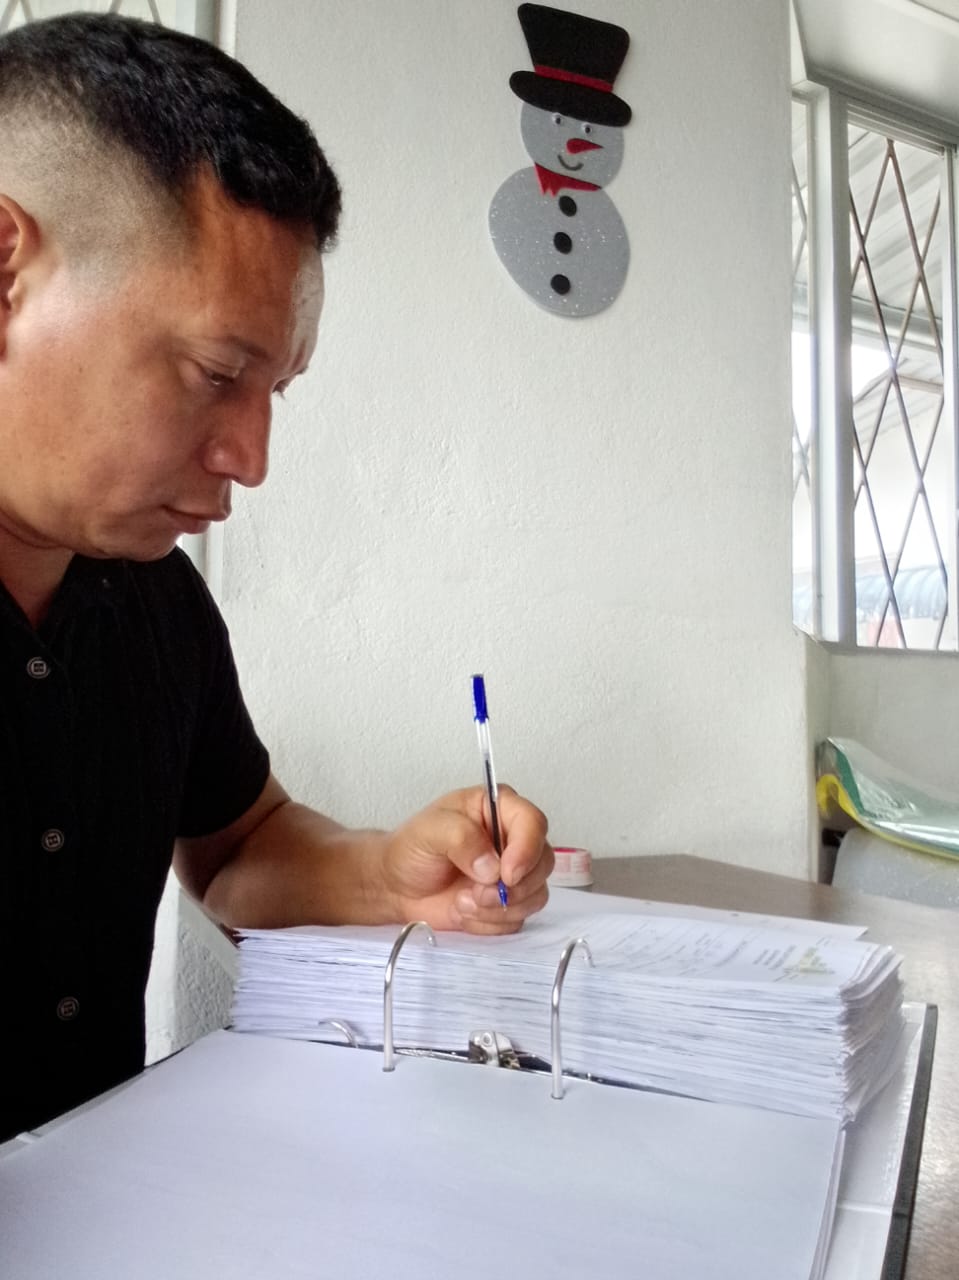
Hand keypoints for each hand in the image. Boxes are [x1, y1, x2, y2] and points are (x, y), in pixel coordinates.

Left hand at [381, 786, 552, 934]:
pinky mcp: (507, 903)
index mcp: (499, 809)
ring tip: (463, 901)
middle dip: (513, 886)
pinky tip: (464, 911)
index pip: (533, 823)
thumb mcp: (430, 830)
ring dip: (499, 907)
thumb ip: (461, 838)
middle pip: (542, 862)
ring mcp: (512, 873)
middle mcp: (512, 840)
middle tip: (477, 893)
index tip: (507, 873)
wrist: (396, 886)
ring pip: (535, 894)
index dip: (527, 849)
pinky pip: (517, 919)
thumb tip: (492, 866)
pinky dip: (490, 922)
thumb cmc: (411, 849)